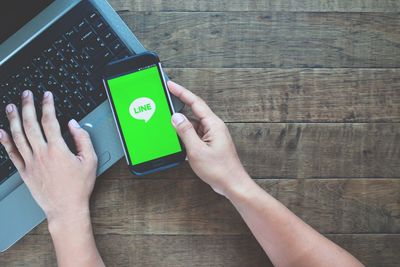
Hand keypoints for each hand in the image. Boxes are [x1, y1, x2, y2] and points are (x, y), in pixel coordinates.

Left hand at [0, 90, 97, 224]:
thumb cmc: (79, 187)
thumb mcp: (90, 160)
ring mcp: (30, 163)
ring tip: (12, 106)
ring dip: (14, 119)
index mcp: (58, 149)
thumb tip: (74, 124)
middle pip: (30, 124)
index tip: (46, 96)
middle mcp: (41, 153)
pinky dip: (5, 141)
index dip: (47, 105)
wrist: (66, 208)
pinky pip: (11, 153)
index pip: (50, 121)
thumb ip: (82, 139)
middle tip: (26, 94)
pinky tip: (1, 132)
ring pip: (18, 136)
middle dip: (28, 106)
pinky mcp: (24, 171)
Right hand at [168, 81, 249, 195]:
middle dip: (180, 107)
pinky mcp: (211, 144)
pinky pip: (196, 134)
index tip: (170, 85)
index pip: (195, 103)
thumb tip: (176, 117)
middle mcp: (214, 127)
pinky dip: (187, 136)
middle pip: (194, 111)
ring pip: (194, 125)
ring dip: (182, 126)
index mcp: (213, 124)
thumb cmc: (219, 169)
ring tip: (170, 127)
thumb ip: (185, 132)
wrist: (232, 184)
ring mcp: (213, 135)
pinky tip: (179, 142)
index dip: (182, 92)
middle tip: (166, 102)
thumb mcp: (197, 150)